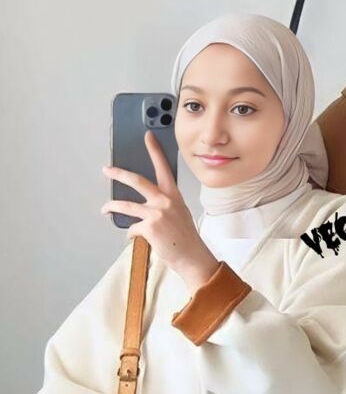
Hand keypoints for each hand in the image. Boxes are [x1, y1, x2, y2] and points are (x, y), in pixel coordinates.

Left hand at [101, 131, 219, 290]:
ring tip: (104, 209)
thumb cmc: (185, 238)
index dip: (155, 151)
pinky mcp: (149, 227)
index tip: (148, 136)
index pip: (163, 168)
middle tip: (107, 170)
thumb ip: (165, 205)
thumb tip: (145, 206)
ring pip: (126, 205)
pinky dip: (132, 234)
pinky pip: (132, 228)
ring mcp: (157, 213)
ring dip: (112, 206)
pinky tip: (138, 238)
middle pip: (138, 181)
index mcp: (173, 195)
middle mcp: (165, 201)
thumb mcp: (180, 213)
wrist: (192, 256)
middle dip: (119, 174)